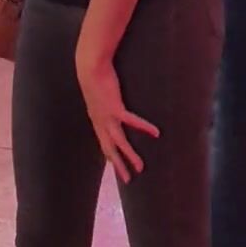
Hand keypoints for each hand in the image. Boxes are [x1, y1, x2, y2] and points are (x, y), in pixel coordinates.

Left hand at [76, 52, 158, 183]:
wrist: (89, 67)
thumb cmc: (93, 75)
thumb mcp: (96, 90)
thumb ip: (102, 96)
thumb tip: (108, 95)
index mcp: (96, 119)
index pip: (103, 142)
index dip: (109, 155)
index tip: (115, 165)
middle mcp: (100, 122)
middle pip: (109, 149)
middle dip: (118, 165)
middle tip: (127, 179)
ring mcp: (107, 117)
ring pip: (119, 142)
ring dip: (130, 156)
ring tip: (140, 167)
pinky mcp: (115, 108)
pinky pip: (132, 121)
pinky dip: (144, 127)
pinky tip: (156, 132)